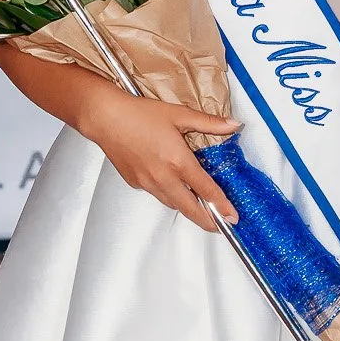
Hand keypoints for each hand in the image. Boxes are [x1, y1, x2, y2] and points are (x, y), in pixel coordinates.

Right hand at [81, 93, 240, 232]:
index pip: (206, 190)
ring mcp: (148, 183)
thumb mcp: (179, 115)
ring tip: (200, 209)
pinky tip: (173, 186)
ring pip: (173, 204)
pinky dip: (169, 195)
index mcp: (178, 161)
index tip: (232, 216)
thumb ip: (209, 123)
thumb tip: (234, 125)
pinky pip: (157, 194)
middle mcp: (163, 177)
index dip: (221, 206)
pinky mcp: (135, 183)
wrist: (106, 118)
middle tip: (220, 226)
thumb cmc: (139, 114)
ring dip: (187, 208)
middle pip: (190, 209)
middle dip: (207, 221)